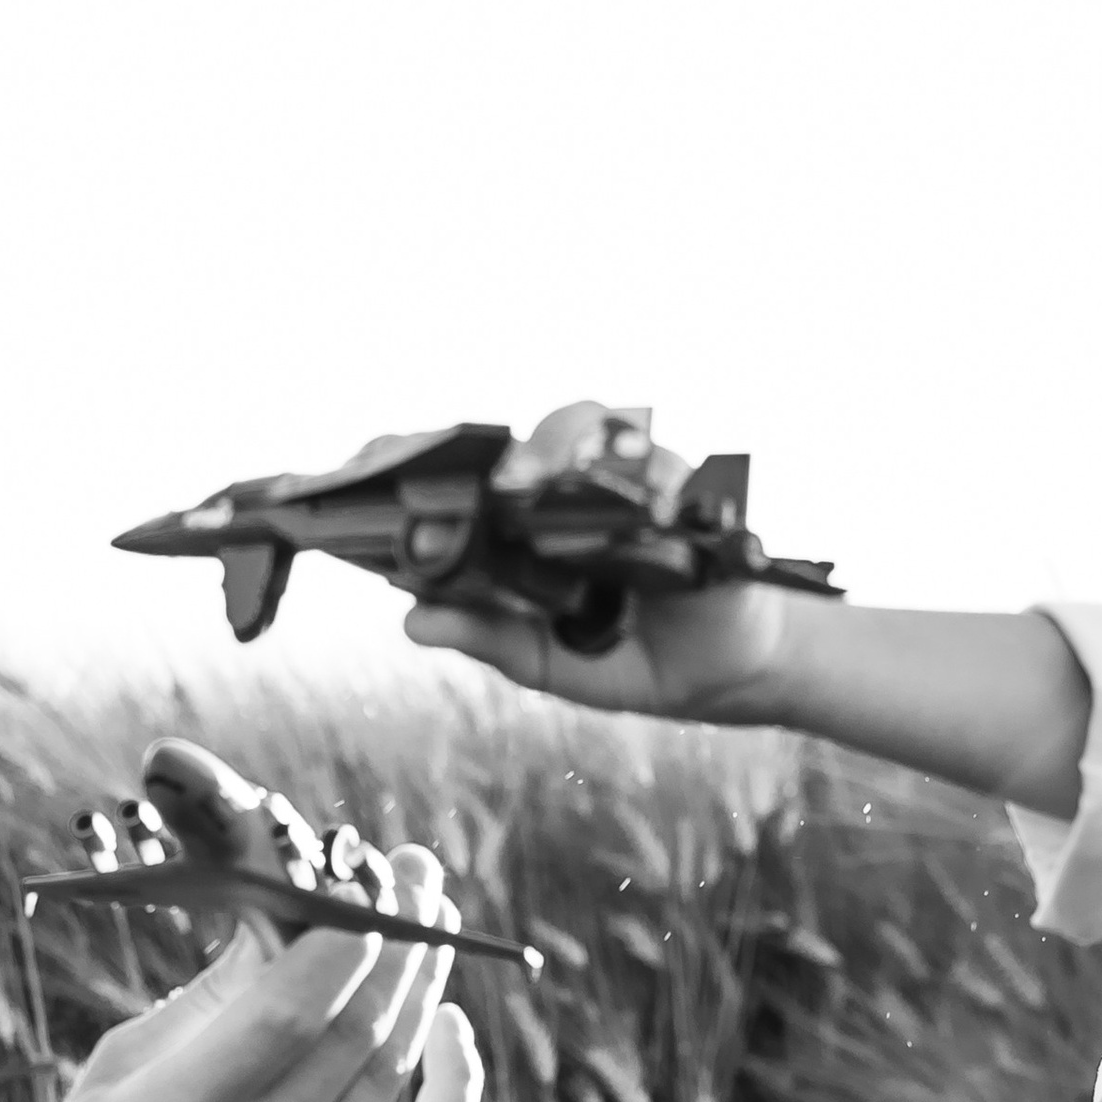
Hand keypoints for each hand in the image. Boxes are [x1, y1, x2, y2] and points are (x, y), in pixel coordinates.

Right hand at [0, 835, 480, 1101]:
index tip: (362, 870)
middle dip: (397, 935)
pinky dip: (455, 1085)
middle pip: (355, 1030)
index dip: (344, 932)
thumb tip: (285, 917)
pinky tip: (452, 1023)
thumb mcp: (108, 1082)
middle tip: (417, 872)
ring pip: (392, 1076)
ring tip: (433, 920)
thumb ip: (203, 1002)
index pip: (291, 1007)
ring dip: (422, 987)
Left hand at [401, 394, 803, 721]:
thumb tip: (412, 621)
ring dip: (563, 444)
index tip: (379, 456)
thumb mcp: (546, 660)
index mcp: (531, 521)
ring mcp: (631, 482)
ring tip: (535, 478)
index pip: (478, 471)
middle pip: (529, 436)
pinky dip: (644, 477)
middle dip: (494, 443)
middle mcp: (577, 490)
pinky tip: (629, 499)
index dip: (434, 455)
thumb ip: (487, 636)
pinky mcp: (688, 491)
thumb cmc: (629, 654)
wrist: (723, 675)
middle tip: (477, 474)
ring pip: (592, 426)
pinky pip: (664, 466)